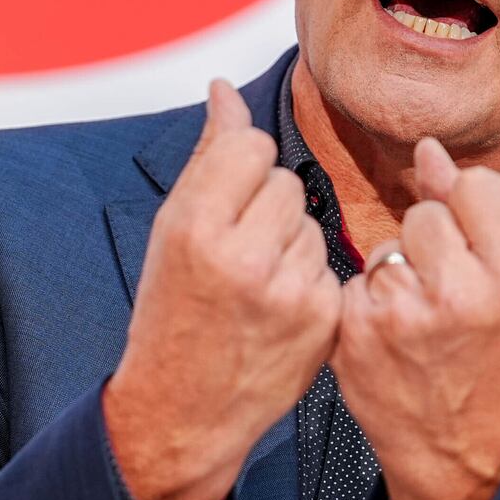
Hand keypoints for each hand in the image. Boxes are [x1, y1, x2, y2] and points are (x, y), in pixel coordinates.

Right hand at [103, 79, 340, 499]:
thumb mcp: (172, 229)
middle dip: (266, 207)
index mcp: (195, 226)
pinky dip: (307, 278)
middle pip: (287, 182)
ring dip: (289, 241)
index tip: (228, 201)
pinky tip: (277, 307)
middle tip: (237, 252)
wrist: (182, 407)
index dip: (243, 169)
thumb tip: (224, 91)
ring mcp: (287, 290)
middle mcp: (242, 256)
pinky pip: (328, 263)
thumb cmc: (172, 312)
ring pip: (312, 222)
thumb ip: (208, 156)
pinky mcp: (321, 317)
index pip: (252, 147)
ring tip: (255, 281)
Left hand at [331, 138, 499, 499]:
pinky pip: (356, 280)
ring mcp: (402, 312)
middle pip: (424, 212)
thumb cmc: (491, 364)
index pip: (475, 184)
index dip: (468, 210)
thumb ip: (474, 211)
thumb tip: (428, 149)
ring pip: (386, 244)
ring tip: (418, 317)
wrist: (459, 450)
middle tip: (445, 292)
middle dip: (429, 241)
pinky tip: (389, 334)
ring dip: (396, 271)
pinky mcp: (356, 331)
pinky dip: (367, 301)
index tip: (473, 244)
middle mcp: (459, 291)